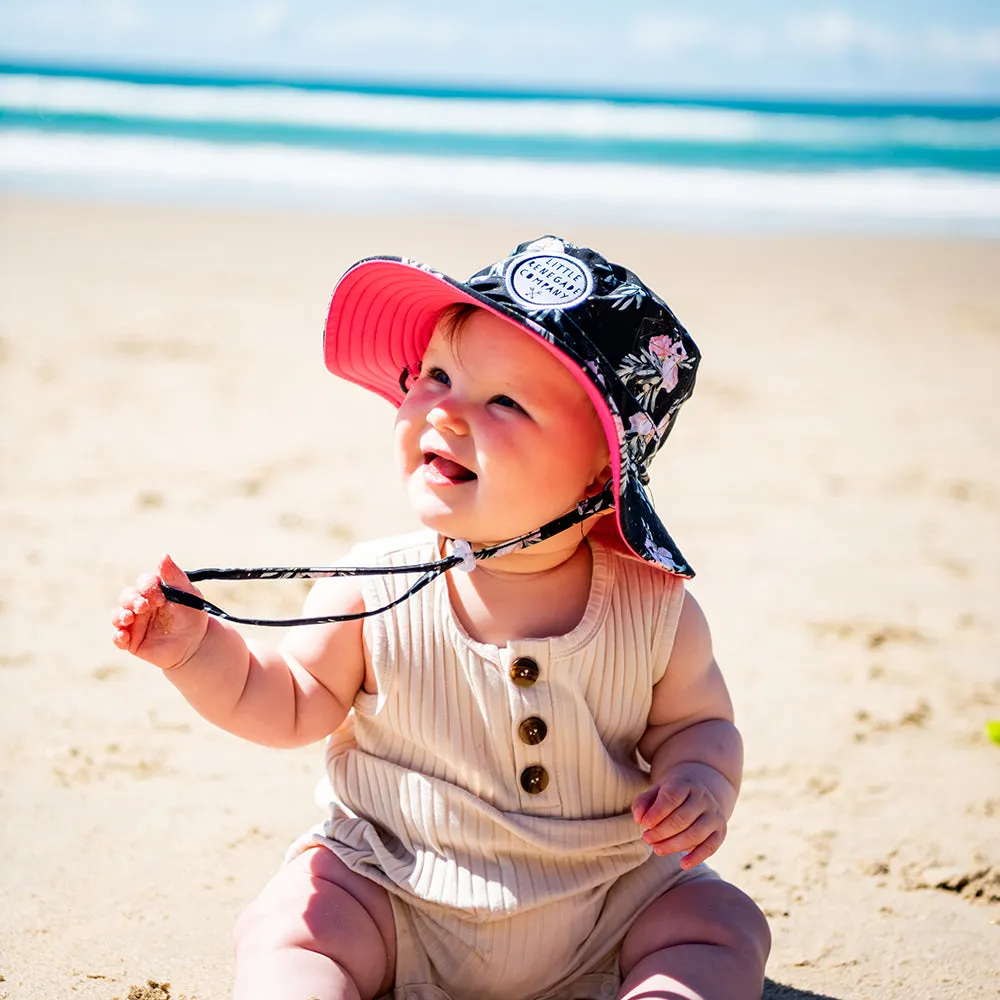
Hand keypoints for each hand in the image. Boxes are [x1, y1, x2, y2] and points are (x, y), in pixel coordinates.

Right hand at [112, 554, 209, 669]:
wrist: (196, 643)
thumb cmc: (192, 615)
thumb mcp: (188, 594)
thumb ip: (174, 575)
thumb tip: (163, 555)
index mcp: (153, 591)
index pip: (143, 582)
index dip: (148, 587)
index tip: (161, 597)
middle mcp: (140, 605)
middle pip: (127, 596)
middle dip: (132, 600)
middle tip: (143, 606)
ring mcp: (134, 623)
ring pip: (117, 615)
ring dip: (119, 616)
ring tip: (128, 618)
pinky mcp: (132, 641)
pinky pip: (118, 638)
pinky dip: (117, 636)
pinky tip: (123, 636)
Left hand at [631, 763, 727, 868]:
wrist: (699, 794)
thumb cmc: (671, 796)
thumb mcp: (656, 792)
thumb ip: (643, 802)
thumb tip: (639, 819)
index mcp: (686, 784)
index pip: (671, 798)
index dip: (656, 813)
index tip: (643, 824)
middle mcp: (703, 798)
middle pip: (682, 819)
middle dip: (661, 832)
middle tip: (646, 838)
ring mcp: (714, 815)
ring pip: (695, 834)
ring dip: (674, 845)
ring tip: (657, 849)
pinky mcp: (720, 832)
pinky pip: (710, 847)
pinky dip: (697, 858)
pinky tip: (683, 864)